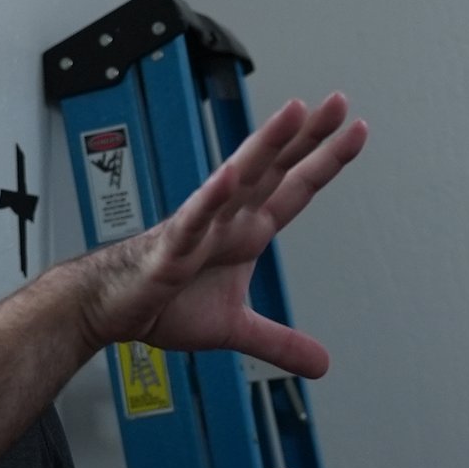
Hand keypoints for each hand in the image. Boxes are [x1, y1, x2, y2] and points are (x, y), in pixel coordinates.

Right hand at [75, 95, 366, 376]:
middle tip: (339, 102)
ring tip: (293, 115)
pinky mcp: (169, 249)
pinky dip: (210, 200)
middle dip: (306, 136)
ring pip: (238, 179)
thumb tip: (322, 364)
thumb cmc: (164, 303)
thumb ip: (280, 342)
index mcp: (246, 229)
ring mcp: (200, 227)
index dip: (326, 160)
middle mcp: (228, 218)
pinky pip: (192, 220)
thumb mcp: (236, 329)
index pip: (295, 188)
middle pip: (274, 168)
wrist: (111, 309)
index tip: (357, 130)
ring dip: (265, 147)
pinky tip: (228, 177)